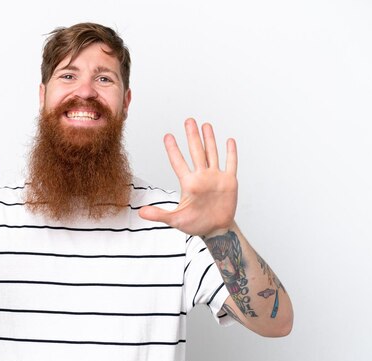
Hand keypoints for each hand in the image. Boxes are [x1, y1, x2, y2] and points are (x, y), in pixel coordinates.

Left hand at [138, 118, 237, 236]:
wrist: (216, 229)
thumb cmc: (196, 224)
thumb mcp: (175, 220)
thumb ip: (159, 214)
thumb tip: (140, 213)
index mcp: (189, 184)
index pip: (179, 163)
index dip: (173, 149)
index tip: (167, 136)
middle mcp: (202, 177)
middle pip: (196, 152)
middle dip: (192, 136)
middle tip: (188, 121)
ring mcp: (215, 178)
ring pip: (212, 154)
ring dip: (209, 139)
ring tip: (205, 125)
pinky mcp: (229, 182)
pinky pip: (231, 164)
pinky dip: (231, 153)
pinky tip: (229, 140)